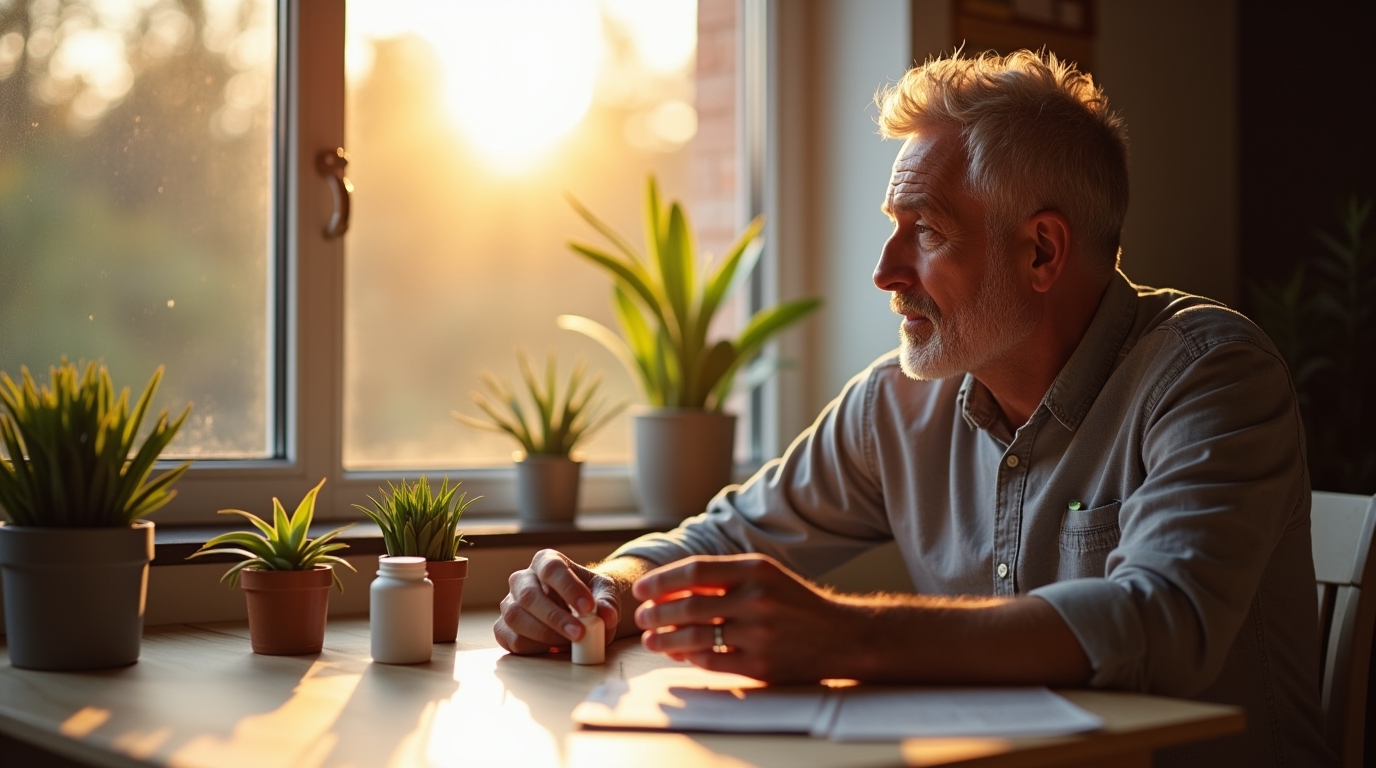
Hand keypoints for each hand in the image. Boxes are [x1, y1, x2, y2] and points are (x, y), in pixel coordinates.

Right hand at [494, 549, 621, 654]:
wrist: (580, 611)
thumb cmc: (590, 596)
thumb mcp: (605, 593)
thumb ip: (608, 603)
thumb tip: (606, 617)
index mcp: (546, 561)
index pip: (552, 568)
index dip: (569, 587)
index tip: (588, 607)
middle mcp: (522, 579)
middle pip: (528, 595)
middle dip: (555, 618)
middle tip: (580, 633)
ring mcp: (510, 603)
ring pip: (516, 617)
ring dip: (545, 635)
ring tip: (571, 642)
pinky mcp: (504, 628)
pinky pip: (512, 639)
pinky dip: (534, 648)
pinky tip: (553, 649)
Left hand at [632, 553, 855, 682]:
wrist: (842, 636)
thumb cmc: (795, 603)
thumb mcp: (766, 576)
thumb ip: (724, 578)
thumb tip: (672, 589)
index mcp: (755, 570)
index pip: (694, 571)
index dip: (661, 581)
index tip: (642, 591)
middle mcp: (757, 599)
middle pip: (689, 606)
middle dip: (657, 614)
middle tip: (641, 619)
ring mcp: (759, 634)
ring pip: (695, 637)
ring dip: (665, 640)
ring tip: (651, 640)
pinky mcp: (761, 666)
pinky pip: (712, 662)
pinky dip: (691, 658)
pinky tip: (681, 654)